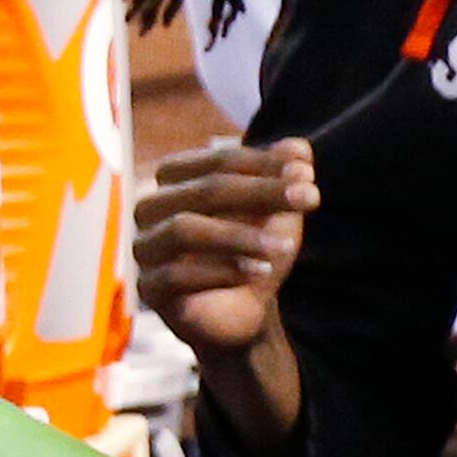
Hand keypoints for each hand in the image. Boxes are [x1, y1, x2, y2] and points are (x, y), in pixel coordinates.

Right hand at [132, 139, 317, 355]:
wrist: (245, 308)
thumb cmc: (255, 247)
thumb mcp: (278, 209)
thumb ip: (287, 174)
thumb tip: (298, 148)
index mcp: (177, 178)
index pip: (218, 161)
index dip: (263, 164)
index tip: (307, 174)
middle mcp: (152, 208)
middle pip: (204, 190)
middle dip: (262, 193)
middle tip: (310, 197)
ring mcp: (145, 248)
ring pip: (184, 229)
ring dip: (241, 236)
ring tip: (285, 247)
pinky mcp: (149, 288)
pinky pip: (176, 275)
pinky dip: (223, 271)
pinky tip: (258, 273)